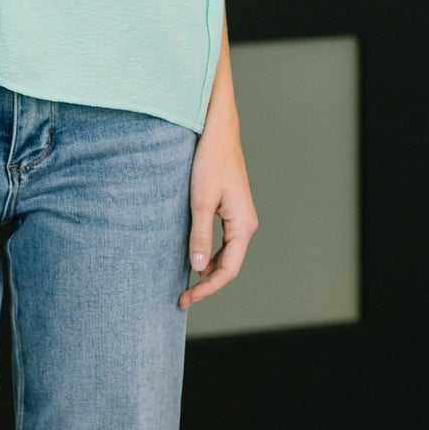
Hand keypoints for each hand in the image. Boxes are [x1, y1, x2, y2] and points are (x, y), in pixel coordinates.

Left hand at [180, 110, 256, 307]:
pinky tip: (193, 258)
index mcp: (244, 225)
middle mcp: (246, 223)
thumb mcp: (200, 201)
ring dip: (208, 269)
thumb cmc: (210, 161)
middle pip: (229, 264)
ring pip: (226, 253)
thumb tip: (198, 266)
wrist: (217, 131)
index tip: (187, 298)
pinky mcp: (230, 209)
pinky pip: (223, 240)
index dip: (208, 288)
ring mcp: (239, 217)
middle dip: (207, 283)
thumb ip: (200, 235)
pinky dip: (209, 252)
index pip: (229, 269)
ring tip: (185, 283)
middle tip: (182, 297)